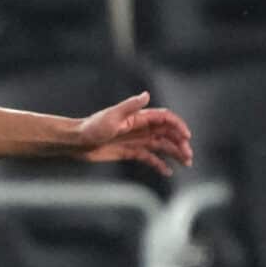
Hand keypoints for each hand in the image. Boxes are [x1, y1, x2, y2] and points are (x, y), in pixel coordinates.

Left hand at [74, 93, 192, 175]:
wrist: (76, 142)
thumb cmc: (92, 127)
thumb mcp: (112, 116)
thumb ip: (130, 106)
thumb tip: (146, 95)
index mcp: (138, 117)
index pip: (165, 119)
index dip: (178, 126)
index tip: (186, 137)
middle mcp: (140, 128)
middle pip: (167, 134)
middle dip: (180, 143)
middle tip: (188, 156)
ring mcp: (136, 140)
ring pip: (162, 146)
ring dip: (175, 153)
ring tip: (186, 163)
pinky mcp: (130, 152)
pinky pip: (149, 158)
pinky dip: (160, 164)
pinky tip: (168, 171)